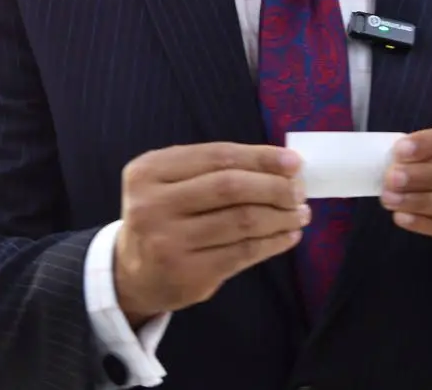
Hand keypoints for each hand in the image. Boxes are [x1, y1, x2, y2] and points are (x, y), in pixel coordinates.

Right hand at [115, 143, 308, 324]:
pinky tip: (288, 235)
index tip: (293, 162)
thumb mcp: (171, 182)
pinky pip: (243, 253)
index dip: (260, 157)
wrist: (132, 273)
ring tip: (299, 213)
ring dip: (280, 216)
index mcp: (148, 171)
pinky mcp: (188, 275)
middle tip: (299, 191)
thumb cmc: (164, 216)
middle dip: (274, 187)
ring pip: (241, 221)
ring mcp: (169, 243)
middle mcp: (153, 205)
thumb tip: (283, 165)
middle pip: (230, 187)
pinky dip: (273, 242)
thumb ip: (215, 169)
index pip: (217, 156)